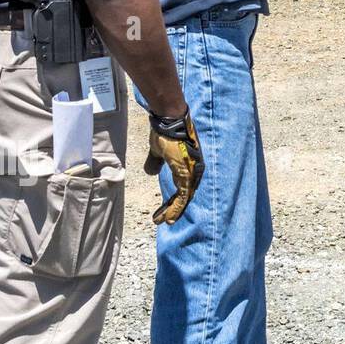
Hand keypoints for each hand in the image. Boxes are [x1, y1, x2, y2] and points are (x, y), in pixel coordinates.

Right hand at [144, 110, 204, 224]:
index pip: (182, 188)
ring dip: (173, 211)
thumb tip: (151, 172)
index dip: (173, 201)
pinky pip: (183, 195)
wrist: (169, 122)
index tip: (164, 212)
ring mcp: (192, 172)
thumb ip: (155, 162)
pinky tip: (169, 217)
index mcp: (187, 166)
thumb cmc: (165, 133)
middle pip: (184, 195)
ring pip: (184, 198)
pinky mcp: (187, 173)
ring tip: (164, 221)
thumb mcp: (158, 151)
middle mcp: (193, 170)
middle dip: (173, 209)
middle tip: (164, 221)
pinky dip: (177, 208)